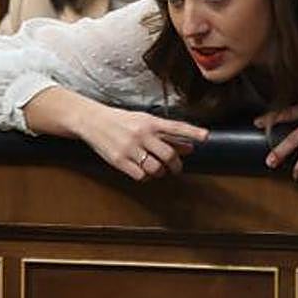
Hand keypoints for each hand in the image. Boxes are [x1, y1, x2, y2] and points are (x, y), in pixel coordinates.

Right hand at [75, 104, 209, 181]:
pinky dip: (145, 176)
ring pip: (156, 168)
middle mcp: (141, 134)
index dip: (192, 132)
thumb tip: (188, 147)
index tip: (205, 137)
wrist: (92, 121)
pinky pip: (140, 175)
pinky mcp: (119, 160)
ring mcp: (130, 148)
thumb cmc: (120, 121)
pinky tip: (143, 171)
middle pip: (169, 154)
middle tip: (176, 168)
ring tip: (157, 169)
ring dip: (160, 172)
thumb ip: (165, 134)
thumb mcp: (143, 121)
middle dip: (176, 165)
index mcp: (149, 121)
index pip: (176, 127)